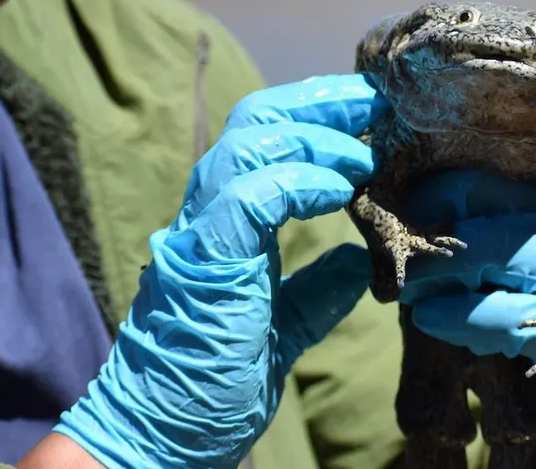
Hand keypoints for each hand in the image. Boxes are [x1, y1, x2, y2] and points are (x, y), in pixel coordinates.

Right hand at [52, 75, 385, 468]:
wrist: (160, 438)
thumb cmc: (210, 383)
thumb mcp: (283, 328)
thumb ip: (315, 291)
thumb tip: (358, 263)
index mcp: (226, 225)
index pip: (266, 139)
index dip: (317, 115)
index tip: (370, 110)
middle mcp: (207, 215)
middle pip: (257, 122)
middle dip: (319, 102)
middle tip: (375, 100)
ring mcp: (200, 233)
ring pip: (249, 144)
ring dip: (315, 138)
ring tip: (364, 152)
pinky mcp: (204, 261)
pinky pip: (249, 197)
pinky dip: (297, 182)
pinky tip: (338, 190)